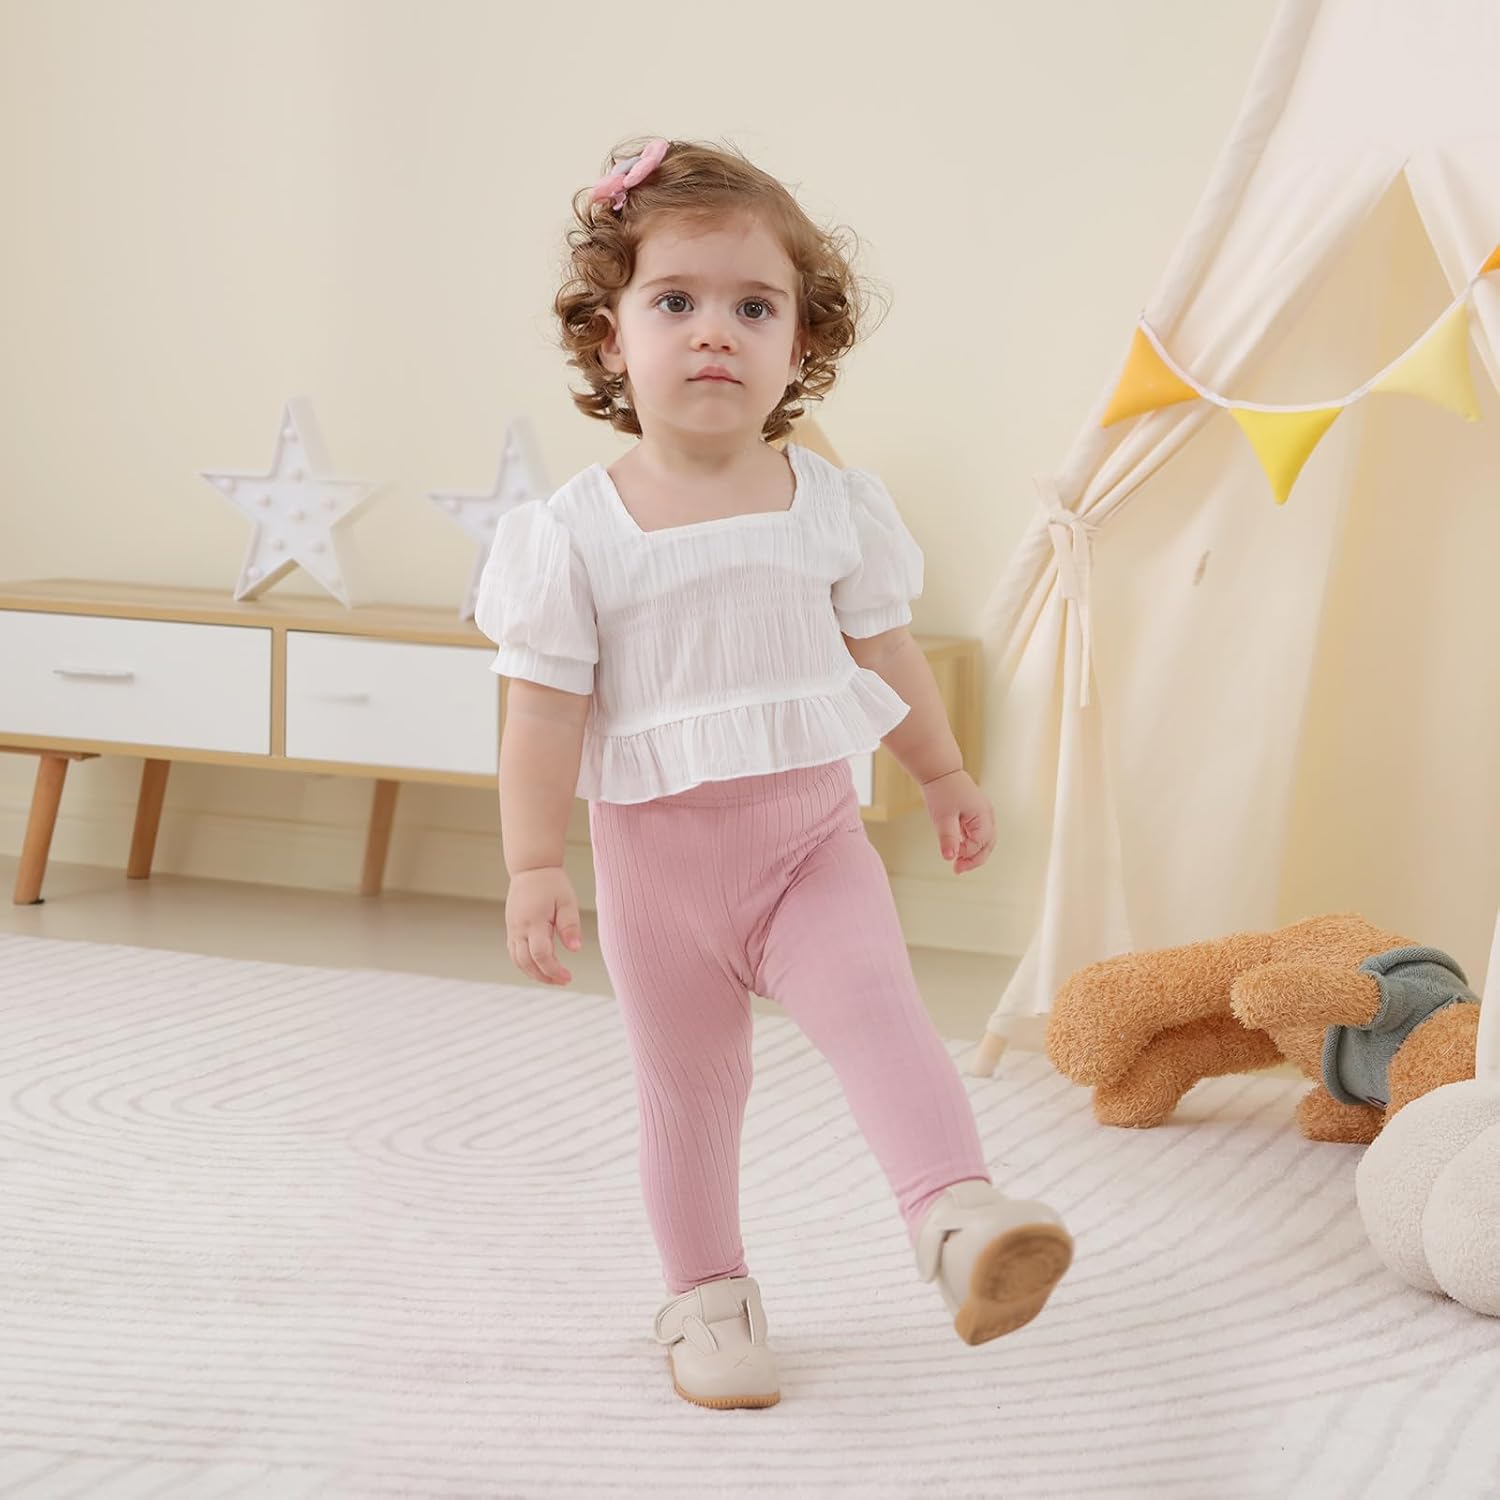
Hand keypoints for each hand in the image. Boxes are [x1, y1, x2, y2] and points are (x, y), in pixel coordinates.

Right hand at [505, 865, 582, 985]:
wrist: (531, 867)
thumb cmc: (552, 883)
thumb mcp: (567, 901)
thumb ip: (570, 926)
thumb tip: (575, 949)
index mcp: (534, 921)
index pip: (541, 955)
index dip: (554, 970)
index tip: (568, 977)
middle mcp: (519, 928)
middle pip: (527, 963)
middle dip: (544, 976)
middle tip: (563, 981)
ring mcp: (513, 928)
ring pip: (518, 960)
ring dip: (534, 973)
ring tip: (553, 978)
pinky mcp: (511, 928)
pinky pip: (514, 952)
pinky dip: (526, 964)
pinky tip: (540, 966)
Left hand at [920, 768, 995, 874]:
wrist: (939, 771)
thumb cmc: (941, 791)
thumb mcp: (942, 817)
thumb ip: (948, 838)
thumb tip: (949, 858)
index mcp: (983, 816)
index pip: (979, 844)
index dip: (966, 855)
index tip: (952, 861)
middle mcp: (987, 816)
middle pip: (987, 845)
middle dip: (974, 859)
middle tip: (957, 869)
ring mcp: (983, 814)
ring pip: (984, 840)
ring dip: (972, 852)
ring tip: (958, 863)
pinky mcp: (975, 813)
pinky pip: (977, 833)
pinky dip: (969, 843)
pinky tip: (958, 849)